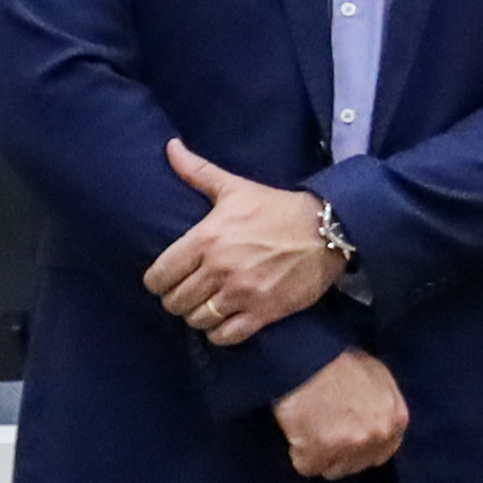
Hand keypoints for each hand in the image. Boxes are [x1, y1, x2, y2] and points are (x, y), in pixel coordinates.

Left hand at [148, 139, 342, 345]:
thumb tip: (170, 147)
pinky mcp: (263, 312)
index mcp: (206, 239)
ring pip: (197, 320)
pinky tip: (224, 321)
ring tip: (205, 306)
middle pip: (175, 302)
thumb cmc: (276, 208)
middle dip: (177, 299)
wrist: (326, 230)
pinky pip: (225, 336)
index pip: (158, 276)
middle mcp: (219, 269)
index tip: (166, 279)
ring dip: (197, 316)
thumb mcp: (235, 188)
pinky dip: (219, 333)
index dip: (157, 281)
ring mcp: (241, 293)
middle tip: (188, 293)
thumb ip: (197, 171)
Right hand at [274, 349, 406, 479]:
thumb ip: (383, 403)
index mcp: (395, 418)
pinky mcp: (316, 454)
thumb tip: (377, 420)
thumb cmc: (338, 359)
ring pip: (334, 470)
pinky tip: (297, 433)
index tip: (347, 440)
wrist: (305, 356)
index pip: (382, 452)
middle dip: (341, 454)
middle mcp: (376, 435)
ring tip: (310, 430)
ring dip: (321, 456)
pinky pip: (307, 466)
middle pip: (357, 464)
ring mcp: (348, 447)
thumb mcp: (376, 374)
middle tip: (324, 432)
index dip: (362, 448)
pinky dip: (299, 453)